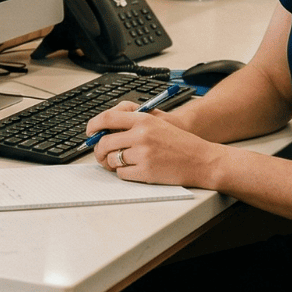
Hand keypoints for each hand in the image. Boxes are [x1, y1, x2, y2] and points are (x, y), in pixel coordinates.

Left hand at [84, 104, 217, 186]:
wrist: (202, 160)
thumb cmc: (179, 142)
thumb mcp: (157, 122)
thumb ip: (132, 121)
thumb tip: (105, 126)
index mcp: (143, 120)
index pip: (107, 117)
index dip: (93, 125)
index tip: (89, 132)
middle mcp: (141, 135)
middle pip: (105, 142)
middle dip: (99, 150)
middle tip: (101, 153)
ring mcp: (143, 154)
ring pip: (111, 160)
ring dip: (112, 163)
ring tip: (121, 162)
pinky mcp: (146, 172)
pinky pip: (121, 174)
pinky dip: (123, 173)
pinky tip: (133, 169)